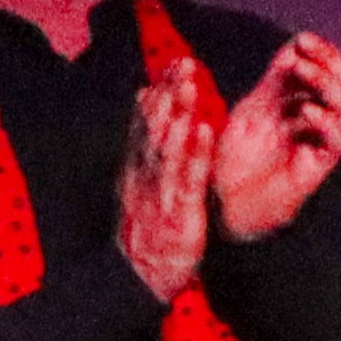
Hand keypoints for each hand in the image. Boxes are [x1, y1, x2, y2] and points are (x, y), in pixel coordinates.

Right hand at [120, 64, 216, 301]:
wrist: (137, 276)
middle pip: (157, 127)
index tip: (176, 64)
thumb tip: (145, 99)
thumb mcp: (141, 181)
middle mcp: (146, 175)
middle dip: (170, 94)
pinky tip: (204, 129)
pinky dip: (194, 153)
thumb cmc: (146, 229)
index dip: (162, 92)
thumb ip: (145, 141)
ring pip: (169, 147)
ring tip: (191, 86)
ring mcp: (160, 192)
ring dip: (180, 114)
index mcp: (139, 167)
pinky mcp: (178, 212)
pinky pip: (187, 179)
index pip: (148, 122)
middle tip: (184, 64)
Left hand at [213, 33, 340, 240]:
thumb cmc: (230, 159)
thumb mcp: (249, 111)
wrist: (222, 205)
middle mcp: (311, 117)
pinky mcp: (316, 166)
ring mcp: (316, 141)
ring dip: (326, 84)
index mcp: (295, 100)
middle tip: (307, 54)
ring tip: (303, 73)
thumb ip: (274, 83)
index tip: (304, 40)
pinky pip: (335, 141)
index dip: (321, 51)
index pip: (325, 66)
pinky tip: (306, 112)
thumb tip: (295, 48)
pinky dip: (325, 122)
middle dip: (328, 61)